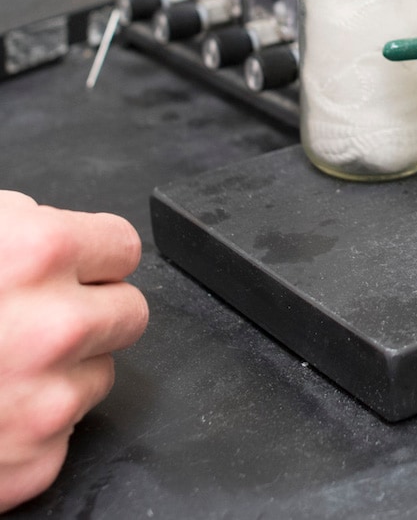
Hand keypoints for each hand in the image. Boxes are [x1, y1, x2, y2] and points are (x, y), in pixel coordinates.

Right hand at [0, 191, 148, 512]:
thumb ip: (26, 230)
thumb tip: (65, 240)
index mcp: (40, 254)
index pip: (124, 248)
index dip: (94, 258)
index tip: (76, 269)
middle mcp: (55, 328)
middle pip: (129, 312)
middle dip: (90, 312)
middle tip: (39, 317)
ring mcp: (47, 401)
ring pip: (99, 375)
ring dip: (63, 370)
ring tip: (1, 365)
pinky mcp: (33, 462)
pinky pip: (63, 434)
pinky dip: (34, 426)